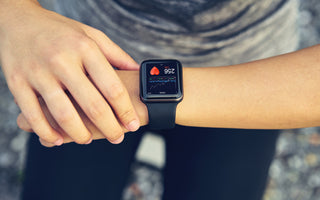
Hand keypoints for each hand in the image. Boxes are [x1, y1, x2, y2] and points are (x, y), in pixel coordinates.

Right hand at [0, 2, 139, 144]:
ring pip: (64, 115)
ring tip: (87, 139)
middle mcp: (62, 61)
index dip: (126, 110)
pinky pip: (33, 115)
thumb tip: (137, 70)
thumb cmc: (60, 31)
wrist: (18, 21)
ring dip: (79, 134)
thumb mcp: (91, 35)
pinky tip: (57, 139)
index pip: (112, 87)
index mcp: (85, 49)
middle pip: (92, 105)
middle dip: (109, 128)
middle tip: (117, 137)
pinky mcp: (18, 82)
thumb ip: (115, 54)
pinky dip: (46, 132)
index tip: (133, 124)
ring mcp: (39, 73)